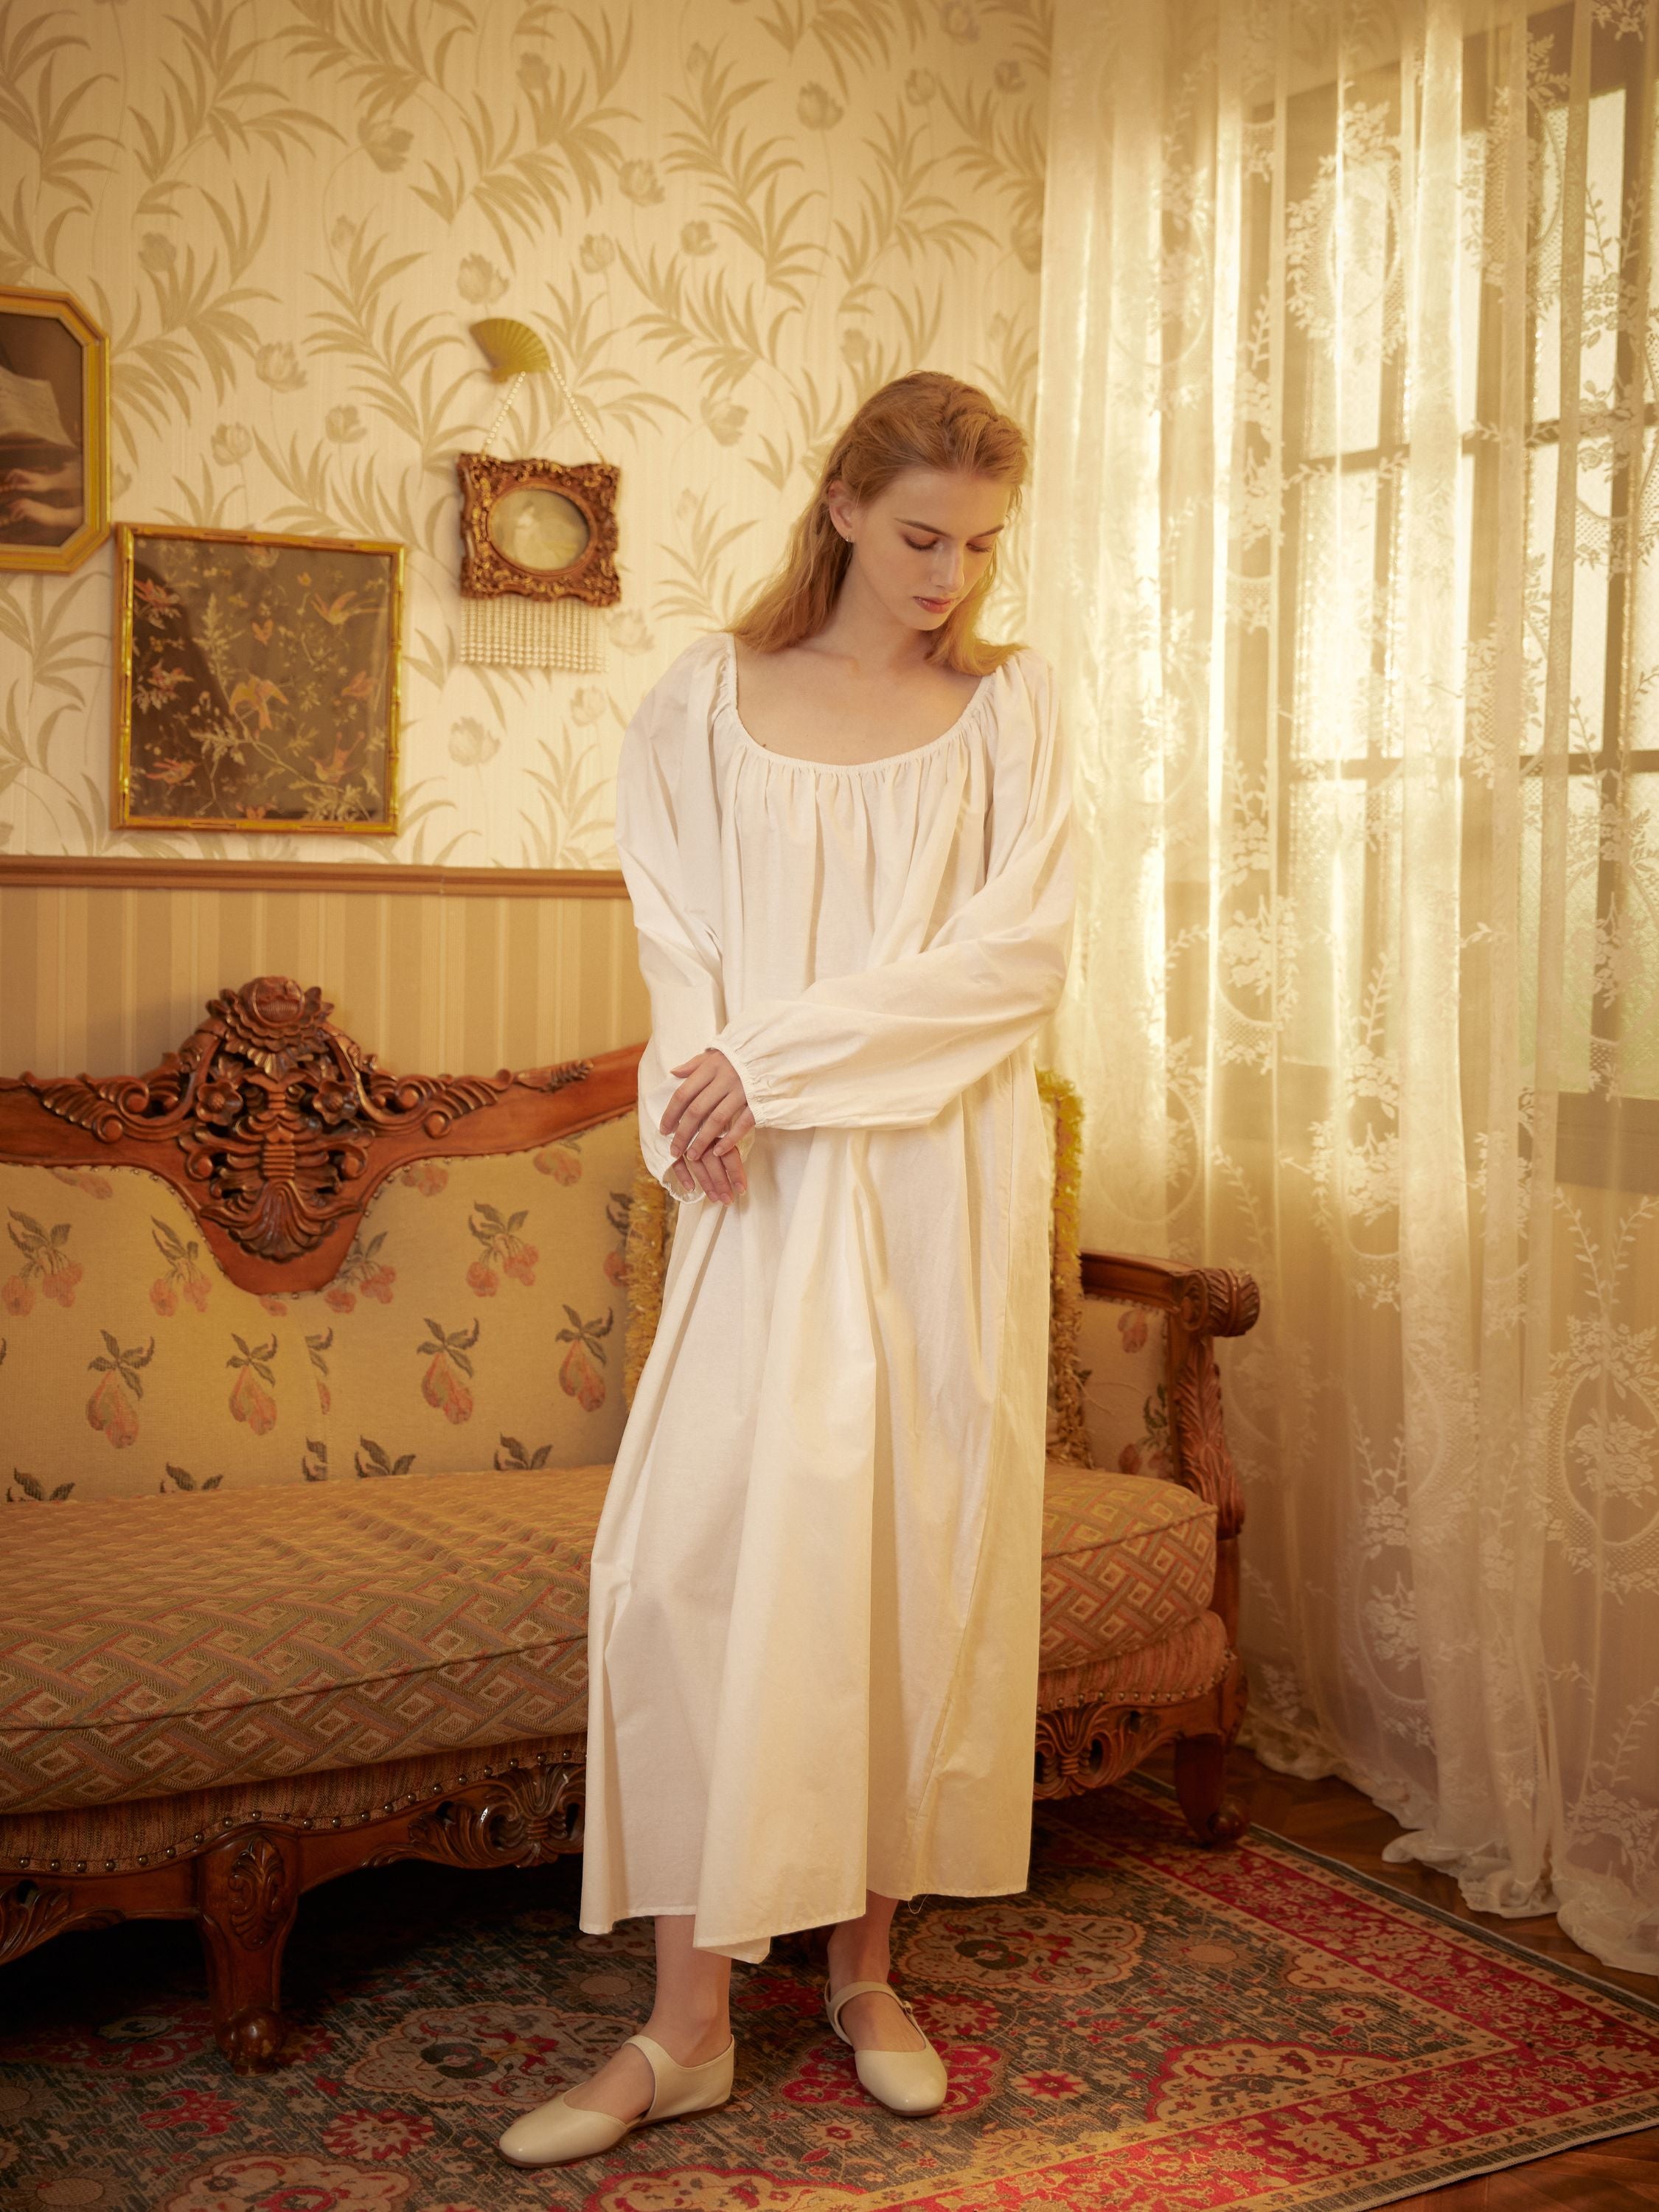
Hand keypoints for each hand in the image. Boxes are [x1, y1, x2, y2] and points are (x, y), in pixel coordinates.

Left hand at [662, 1047, 754, 1204]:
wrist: (773, 1051)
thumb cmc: (740, 1055)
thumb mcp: (715, 1053)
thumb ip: (694, 1064)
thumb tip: (674, 1073)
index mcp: (711, 1067)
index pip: (684, 1094)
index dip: (671, 1114)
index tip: (664, 1130)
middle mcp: (724, 1079)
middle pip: (697, 1110)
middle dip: (683, 1133)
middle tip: (675, 1150)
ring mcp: (742, 1091)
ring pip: (717, 1120)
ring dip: (702, 1141)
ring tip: (692, 1156)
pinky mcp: (758, 1102)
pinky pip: (741, 1124)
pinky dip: (729, 1139)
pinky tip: (718, 1151)